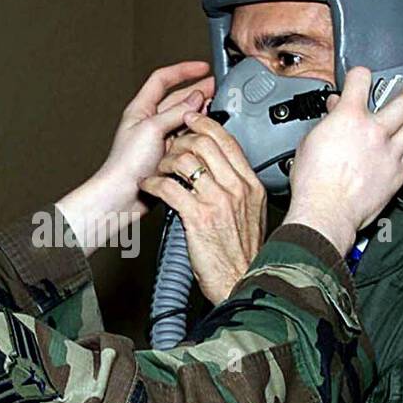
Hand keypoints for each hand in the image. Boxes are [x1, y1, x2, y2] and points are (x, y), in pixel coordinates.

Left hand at [56, 62, 214, 254]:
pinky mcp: (166, 155)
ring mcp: (158, 138)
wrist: (122, 194)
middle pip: (176, 98)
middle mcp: (149, 121)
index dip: (183, 70)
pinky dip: (196, 133)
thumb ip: (176, 112)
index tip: (202, 68)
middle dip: (196, 91)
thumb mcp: (153, 128)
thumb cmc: (126, 164)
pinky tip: (206, 134)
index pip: (162, 79)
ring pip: (183, 119)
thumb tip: (195, 98)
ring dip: (198, 113)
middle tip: (216, 89)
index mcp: (141, 108)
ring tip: (214, 110)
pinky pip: (185, 138)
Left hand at [141, 113, 266, 303]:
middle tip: (169, 147)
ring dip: (164, 161)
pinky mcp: (197, 217)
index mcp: (250, 185)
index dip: (205, 125)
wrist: (239, 282)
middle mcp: (236, 189)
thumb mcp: (252, 214)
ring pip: (185, 161)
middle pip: (204, 144)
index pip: (227, 141)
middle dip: (180, 140)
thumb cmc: (241, 254)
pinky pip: (169, 187)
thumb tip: (224, 168)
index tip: (191, 120)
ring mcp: (217, 201)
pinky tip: (150, 186)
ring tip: (158, 170)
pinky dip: (154, 183)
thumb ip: (240, 188)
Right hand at [285, 66, 402, 253]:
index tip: (362, 76)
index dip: (361, 75)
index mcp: (349, 118)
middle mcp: (374, 131)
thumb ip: (325, 122)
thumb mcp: (309, 143)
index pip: (361, 81)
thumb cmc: (314, 183)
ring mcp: (390, 151)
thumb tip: (332, 111)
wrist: (326, 211)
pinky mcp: (399, 172)